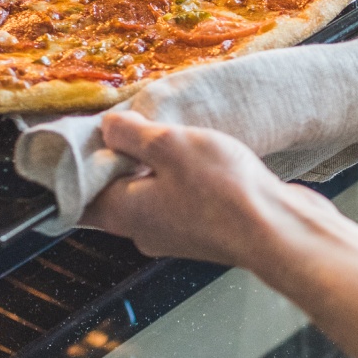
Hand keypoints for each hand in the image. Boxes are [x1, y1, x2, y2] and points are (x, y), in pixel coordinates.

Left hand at [85, 110, 306, 265]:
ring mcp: (177, 232)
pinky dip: (185, 177)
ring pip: (152, 192)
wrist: (279, 230)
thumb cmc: (225, 194)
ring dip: (158, 165)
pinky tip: (204, 156)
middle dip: (121, 158)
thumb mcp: (169, 145)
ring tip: (176, 136)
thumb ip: (132, 133)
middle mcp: (144, 230)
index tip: (86, 135)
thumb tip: (109, 126)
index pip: (78, 194)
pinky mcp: (206, 229)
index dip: (78, 164)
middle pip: (116, 190)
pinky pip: (183, 197)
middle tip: (134, 124)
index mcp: (123, 213)